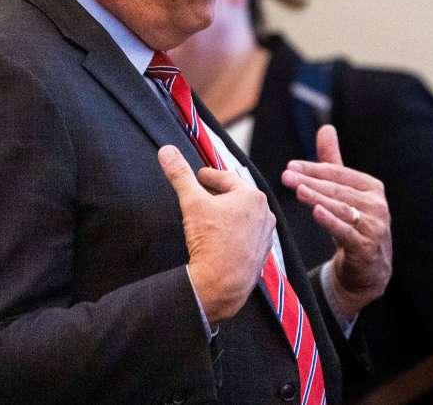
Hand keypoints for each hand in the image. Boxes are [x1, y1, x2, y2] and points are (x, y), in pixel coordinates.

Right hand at [158, 145, 274, 322]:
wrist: (221, 283)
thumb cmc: (210, 241)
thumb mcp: (192, 202)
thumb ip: (179, 175)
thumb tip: (167, 150)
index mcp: (252, 196)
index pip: (226, 178)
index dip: (209, 176)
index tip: (198, 175)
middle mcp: (265, 213)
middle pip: (237, 197)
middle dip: (219, 193)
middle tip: (202, 192)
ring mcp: (265, 234)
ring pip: (243, 216)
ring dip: (228, 213)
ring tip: (211, 214)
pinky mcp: (262, 253)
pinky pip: (246, 235)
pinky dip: (234, 231)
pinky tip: (221, 237)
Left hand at [281, 125, 391, 311]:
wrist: (368, 270)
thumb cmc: (354, 225)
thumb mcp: (345, 193)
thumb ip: (334, 162)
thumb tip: (326, 128)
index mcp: (371, 187)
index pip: (339, 173)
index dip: (314, 168)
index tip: (291, 166)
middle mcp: (376, 205)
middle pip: (337, 189)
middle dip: (310, 181)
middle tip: (286, 175)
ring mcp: (374, 226)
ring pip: (341, 208)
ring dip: (318, 198)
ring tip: (298, 189)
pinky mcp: (367, 247)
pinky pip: (346, 231)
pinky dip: (331, 221)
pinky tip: (316, 211)